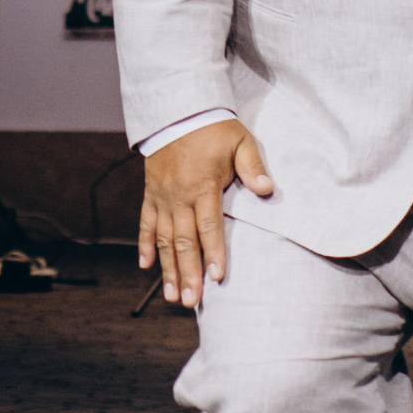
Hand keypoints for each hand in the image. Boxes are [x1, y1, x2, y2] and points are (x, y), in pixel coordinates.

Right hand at [136, 120, 271, 311]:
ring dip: (167, 269)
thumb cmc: (214, 128)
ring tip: (172, 295)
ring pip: (163, 239)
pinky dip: (145, 245)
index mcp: (202, 186)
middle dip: (188, 273)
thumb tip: (268, 190)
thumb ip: (253, 167)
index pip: (209, 226)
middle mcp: (179, 196)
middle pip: (183, 241)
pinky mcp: (151, 194)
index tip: (217, 277)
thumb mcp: (240, 141)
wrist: (177, 110)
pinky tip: (145, 266)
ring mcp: (162, 197)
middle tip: (190, 301)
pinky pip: (146, 223)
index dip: (213, 252)